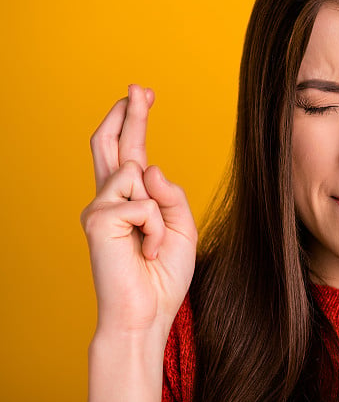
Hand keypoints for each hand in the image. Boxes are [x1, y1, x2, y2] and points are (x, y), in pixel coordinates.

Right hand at [80, 84, 196, 338]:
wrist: (146, 314)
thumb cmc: (162, 276)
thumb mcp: (179, 228)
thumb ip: (169, 195)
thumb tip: (148, 165)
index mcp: (130, 200)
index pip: (128, 152)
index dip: (133, 121)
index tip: (140, 94)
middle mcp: (109, 199)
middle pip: (113, 144)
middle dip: (128, 114)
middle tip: (139, 86)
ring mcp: (99, 208)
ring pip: (137, 171)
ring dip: (160, 211)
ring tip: (153, 246)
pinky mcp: (97, 219)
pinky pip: (143, 203)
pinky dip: (156, 229)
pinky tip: (146, 253)